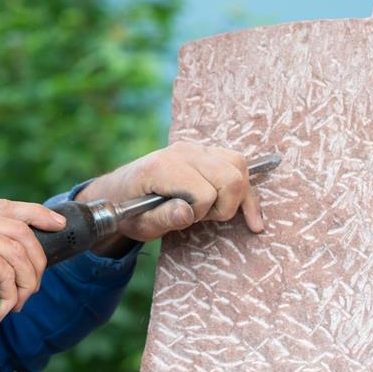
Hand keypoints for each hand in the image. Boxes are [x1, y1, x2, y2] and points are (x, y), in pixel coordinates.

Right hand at [0, 199, 65, 363]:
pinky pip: (11, 275)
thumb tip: (21, 251)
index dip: (35, 213)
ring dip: (25, 284)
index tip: (57, 223)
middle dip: (37, 258)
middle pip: (19, 228)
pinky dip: (11, 297)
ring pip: (19, 254)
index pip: (4, 207)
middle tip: (34, 286)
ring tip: (15, 304)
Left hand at [75, 142, 265, 241]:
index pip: (204, 192)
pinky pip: (237, 164)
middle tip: (201, 217)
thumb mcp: (140, 223)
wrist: (118, 193)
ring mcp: (195, 148)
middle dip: (223, 205)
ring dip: (236, 196)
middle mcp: (181, 151)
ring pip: (239, 165)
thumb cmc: (128, 211)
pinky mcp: (204, 153)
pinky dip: (247, 192)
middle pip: (230, 176)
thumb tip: (187, 213)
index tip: (182, 218)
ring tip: (215, 212)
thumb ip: (163, 218)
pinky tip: (254, 219)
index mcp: (162, 166)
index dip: (198, 213)